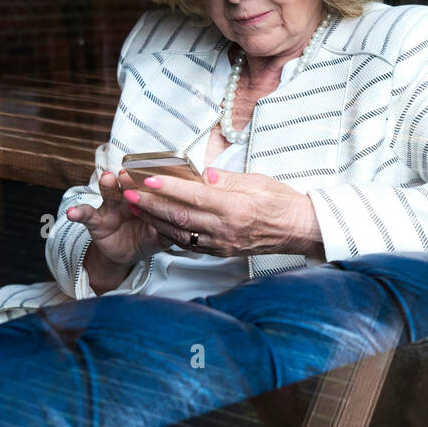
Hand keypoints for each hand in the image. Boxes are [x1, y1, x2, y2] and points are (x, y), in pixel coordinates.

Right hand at [64, 170, 166, 267]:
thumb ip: (170, 231)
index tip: (156, 176)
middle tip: (130, 173)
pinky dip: (78, 212)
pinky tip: (72, 213)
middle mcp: (130, 198)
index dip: (153, 183)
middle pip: (130, 185)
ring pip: (109, 193)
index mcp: (148, 199)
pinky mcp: (96, 220)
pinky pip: (86, 215)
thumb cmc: (148, 237)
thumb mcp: (161, 236)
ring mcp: (112, 207)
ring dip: (107, 185)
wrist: (127, 251)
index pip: (151, 188)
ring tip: (107, 178)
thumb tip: (186, 230)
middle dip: (130, 179)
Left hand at [123, 169, 323, 258]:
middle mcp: (226, 229)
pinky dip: (169, 232)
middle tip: (128, 191)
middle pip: (180, 216)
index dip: (169, 188)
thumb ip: (227, 179)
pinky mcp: (220, 252)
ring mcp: (221, 243)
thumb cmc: (282, 202)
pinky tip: (156, 223)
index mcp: (236, 208)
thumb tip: (201, 174)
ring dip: (153, 219)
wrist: (299, 230)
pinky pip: (188, 243)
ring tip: (135, 206)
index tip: (147, 179)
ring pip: (179, 232)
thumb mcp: (257, 181)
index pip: (195, 196)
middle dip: (151, 204)